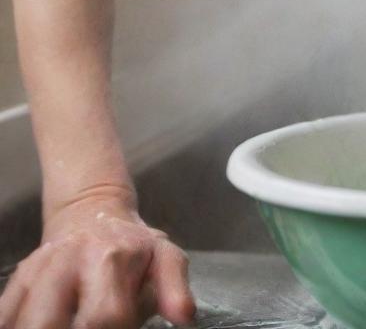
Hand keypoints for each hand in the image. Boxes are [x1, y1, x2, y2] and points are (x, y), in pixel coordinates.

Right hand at [0, 195, 194, 328]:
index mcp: (111, 259)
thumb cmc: (134, 245)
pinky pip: (5, 315)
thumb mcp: (165, 257)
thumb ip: (174, 288)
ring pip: (22, 322)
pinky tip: (35, 325)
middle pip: (47, 324)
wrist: (94, 212)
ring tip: (66, 326)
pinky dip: (16, 324)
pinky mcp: (19, 277)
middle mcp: (69, 262)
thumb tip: (184, 317)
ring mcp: (39, 270)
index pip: (104, 317)